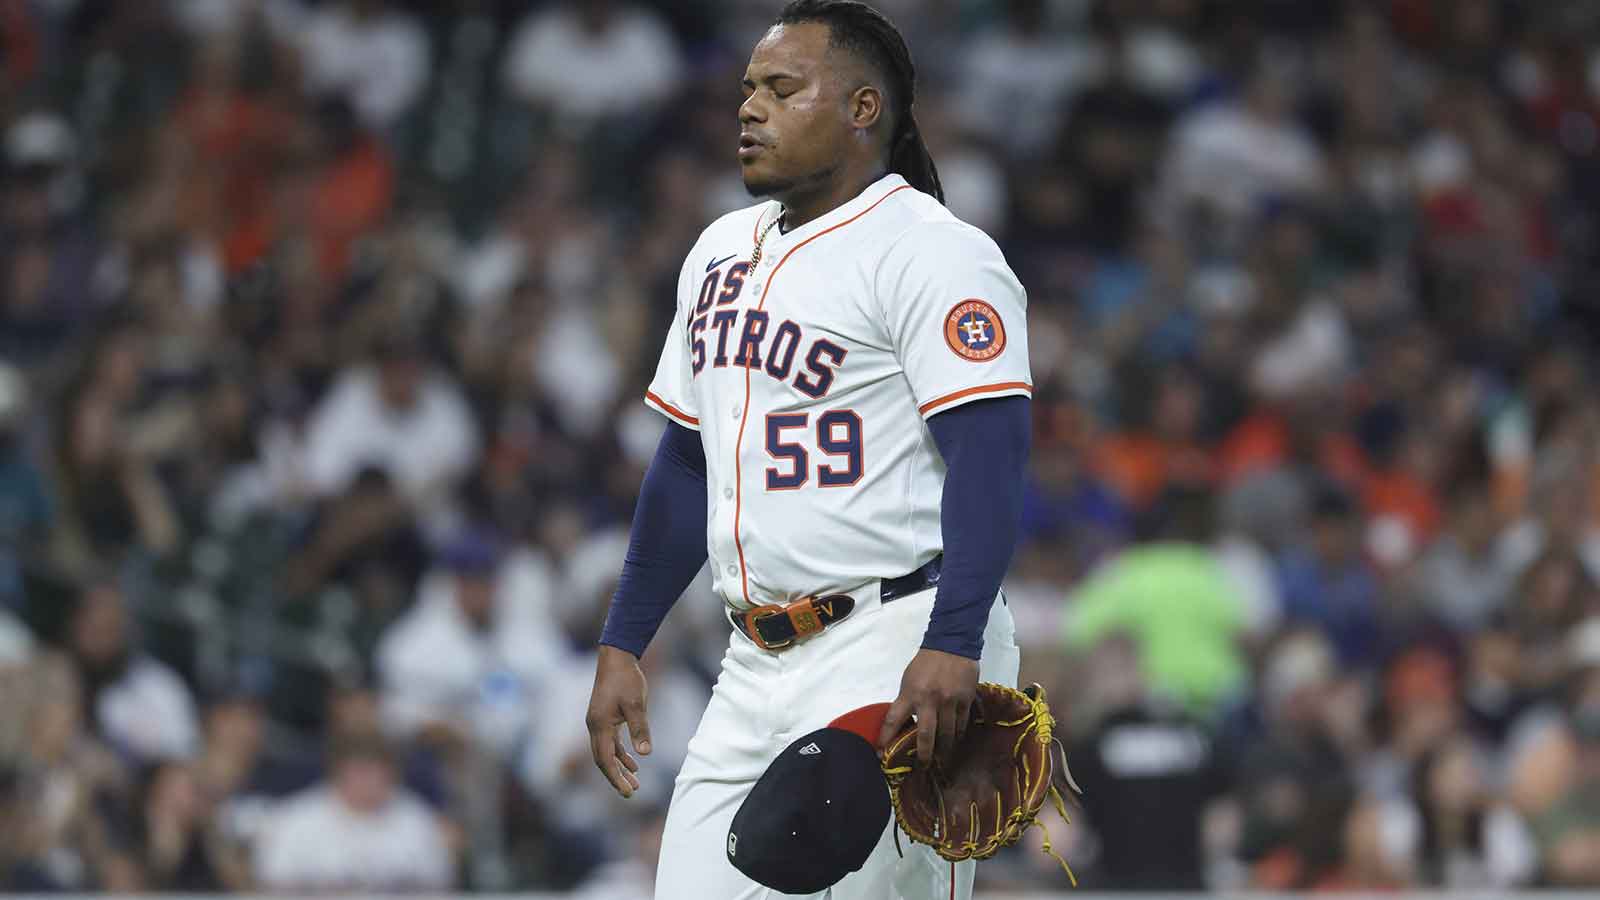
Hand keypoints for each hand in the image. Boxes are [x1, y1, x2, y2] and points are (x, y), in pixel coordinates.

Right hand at [586, 645, 651, 797]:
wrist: (617, 658)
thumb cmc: (626, 679)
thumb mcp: (636, 704)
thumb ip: (639, 729)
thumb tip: (645, 753)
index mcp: (599, 725)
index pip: (604, 760)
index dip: (615, 778)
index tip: (628, 793)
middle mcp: (595, 726)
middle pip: (602, 760)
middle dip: (616, 777)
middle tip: (631, 794)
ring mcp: (598, 722)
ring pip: (606, 752)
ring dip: (620, 767)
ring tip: (635, 782)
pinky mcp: (605, 717)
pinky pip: (610, 742)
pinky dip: (620, 753)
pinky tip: (634, 762)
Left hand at [878, 648, 978, 765]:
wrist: (952, 644)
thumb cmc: (926, 663)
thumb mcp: (909, 679)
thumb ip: (907, 700)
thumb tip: (904, 723)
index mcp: (910, 693)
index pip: (894, 720)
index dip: (886, 739)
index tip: (881, 754)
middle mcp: (929, 700)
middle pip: (926, 735)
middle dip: (924, 755)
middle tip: (923, 767)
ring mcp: (949, 701)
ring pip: (947, 733)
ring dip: (945, 749)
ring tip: (943, 760)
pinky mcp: (965, 700)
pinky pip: (962, 724)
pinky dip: (959, 735)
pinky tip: (956, 741)